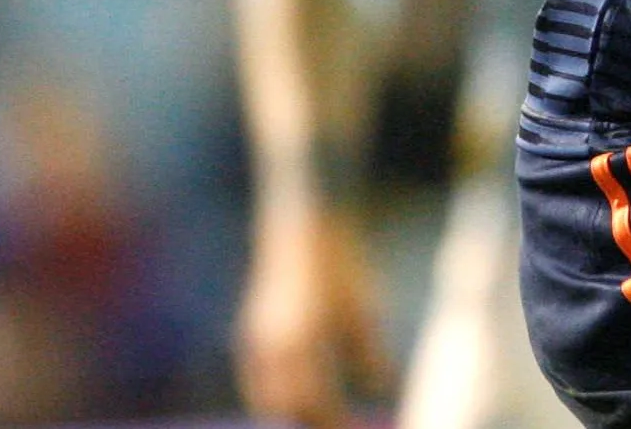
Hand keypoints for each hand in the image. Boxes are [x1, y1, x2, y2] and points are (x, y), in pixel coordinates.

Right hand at [236, 199, 391, 427]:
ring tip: (318, 420)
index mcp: (303, 342)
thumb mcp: (365, 309)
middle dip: (311, 424)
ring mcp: (255, 339)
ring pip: (266, 397)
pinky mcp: (250, 331)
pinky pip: (257, 379)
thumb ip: (371, 354)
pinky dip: (273, 396)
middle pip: (287, 408)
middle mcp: (272, 346)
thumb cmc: (343, 263)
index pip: (317, 403)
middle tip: (337, 428)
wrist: (308, 222)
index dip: (337, 423)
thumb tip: (380, 391)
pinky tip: (294, 400)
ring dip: (290, 414)